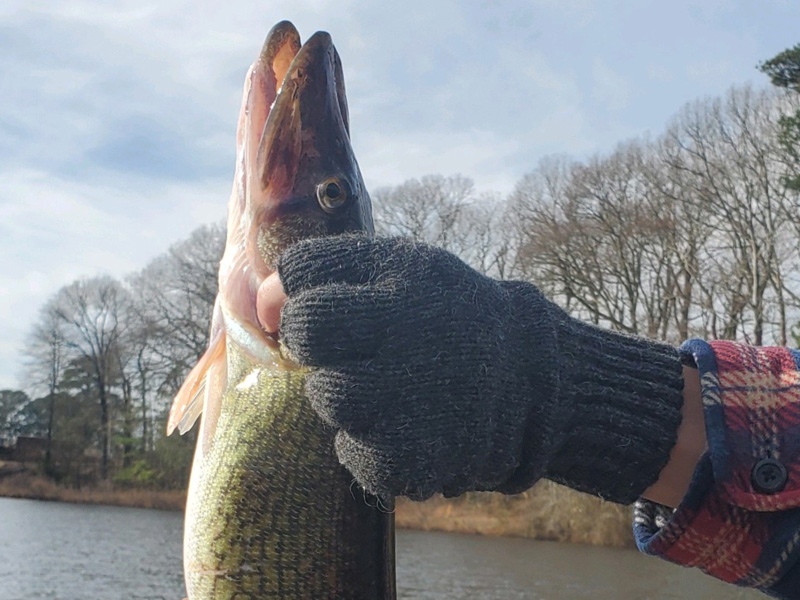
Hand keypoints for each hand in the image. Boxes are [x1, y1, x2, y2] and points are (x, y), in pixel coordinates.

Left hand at [270, 236, 685, 502]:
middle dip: (319, 343)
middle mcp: (410, 338)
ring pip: (327, 398)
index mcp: (406, 282)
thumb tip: (252, 298)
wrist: (531, 383)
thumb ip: (328, 271)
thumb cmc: (448, 317)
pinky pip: (350, 455)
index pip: (303, 278)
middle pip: (306, 335)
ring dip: (347, 394)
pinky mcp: (413, 463)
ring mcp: (413, 406)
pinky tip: (406, 426)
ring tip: (393, 388)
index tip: (334, 308)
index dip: (305, 296)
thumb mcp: (403, 270)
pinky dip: (368, 445)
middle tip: (358, 348)